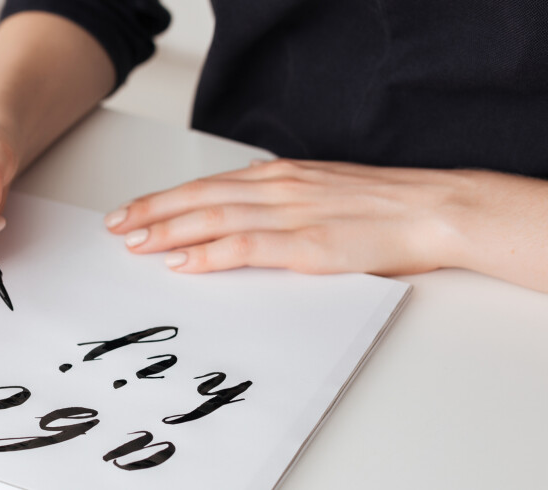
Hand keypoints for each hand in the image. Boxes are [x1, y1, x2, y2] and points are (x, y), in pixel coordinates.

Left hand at [105, 158, 547, 290]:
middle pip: (198, 198)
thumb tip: (239, 219)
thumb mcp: (317, 193)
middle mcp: (276, 189)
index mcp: (278, 177)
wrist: (433, 208)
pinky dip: (210, 254)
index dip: (163, 199)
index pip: (206, 186)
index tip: (132, 210)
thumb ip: (277, 204)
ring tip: (134, 243)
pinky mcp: (308, 243)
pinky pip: (247, 246)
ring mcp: (290, 214)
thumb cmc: (379, 206)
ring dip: (168, 232)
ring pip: (213, 218)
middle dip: (151, 213)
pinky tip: (183, 263)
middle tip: (116, 227)